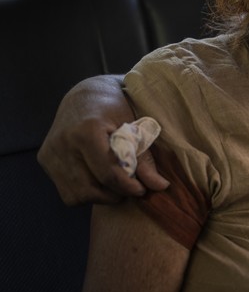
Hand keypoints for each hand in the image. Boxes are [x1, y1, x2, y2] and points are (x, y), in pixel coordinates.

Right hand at [37, 75, 169, 205]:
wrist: (85, 95)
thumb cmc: (116, 108)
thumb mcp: (134, 128)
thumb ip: (145, 159)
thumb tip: (160, 186)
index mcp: (87, 131)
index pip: (108, 174)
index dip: (128, 187)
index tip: (142, 190)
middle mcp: (63, 142)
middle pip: (91, 188)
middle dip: (115, 194)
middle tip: (131, 187)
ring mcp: (51, 152)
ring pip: (77, 195)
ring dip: (100, 196)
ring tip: (116, 184)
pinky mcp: (44, 159)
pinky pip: (66, 191)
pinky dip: (85, 193)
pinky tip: (98, 180)